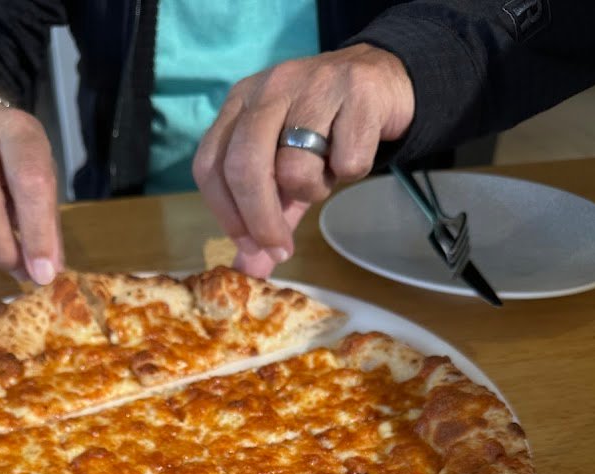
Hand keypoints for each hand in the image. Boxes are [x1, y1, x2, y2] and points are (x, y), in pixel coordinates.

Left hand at [193, 44, 413, 277]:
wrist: (383, 81)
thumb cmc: (324, 132)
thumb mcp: (285, 173)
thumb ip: (264, 218)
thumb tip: (250, 272)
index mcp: (240, 103)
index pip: (210, 165)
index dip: (226, 214)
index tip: (249, 245)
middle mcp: (270, 89)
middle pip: (244, 167)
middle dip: (261, 221)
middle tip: (280, 249)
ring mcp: (313, 85)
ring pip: (296, 168)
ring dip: (315, 189)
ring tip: (327, 170)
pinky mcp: (358, 91)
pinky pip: (347, 162)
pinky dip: (352, 171)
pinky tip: (354, 151)